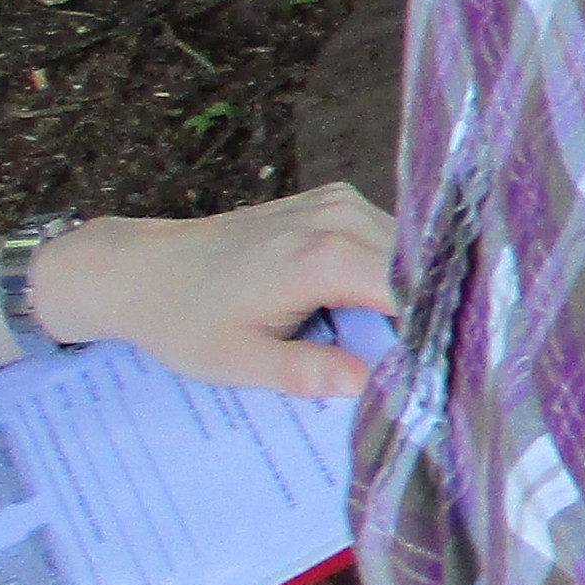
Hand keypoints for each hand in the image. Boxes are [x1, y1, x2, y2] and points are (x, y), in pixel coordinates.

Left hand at [30, 183, 398, 399]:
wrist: (142, 268)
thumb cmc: (185, 320)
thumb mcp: (239, 361)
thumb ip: (307, 372)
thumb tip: (372, 385)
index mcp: (323, 258)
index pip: (412, 290)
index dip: (433, 327)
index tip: (442, 366)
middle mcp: (341, 217)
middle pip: (419, 266)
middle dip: (428, 309)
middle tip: (429, 361)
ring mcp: (339, 201)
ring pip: (409, 248)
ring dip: (411, 288)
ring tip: (404, 337)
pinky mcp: (334, 199)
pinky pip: (386, 235)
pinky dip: (391, 269)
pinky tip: (376, 305)